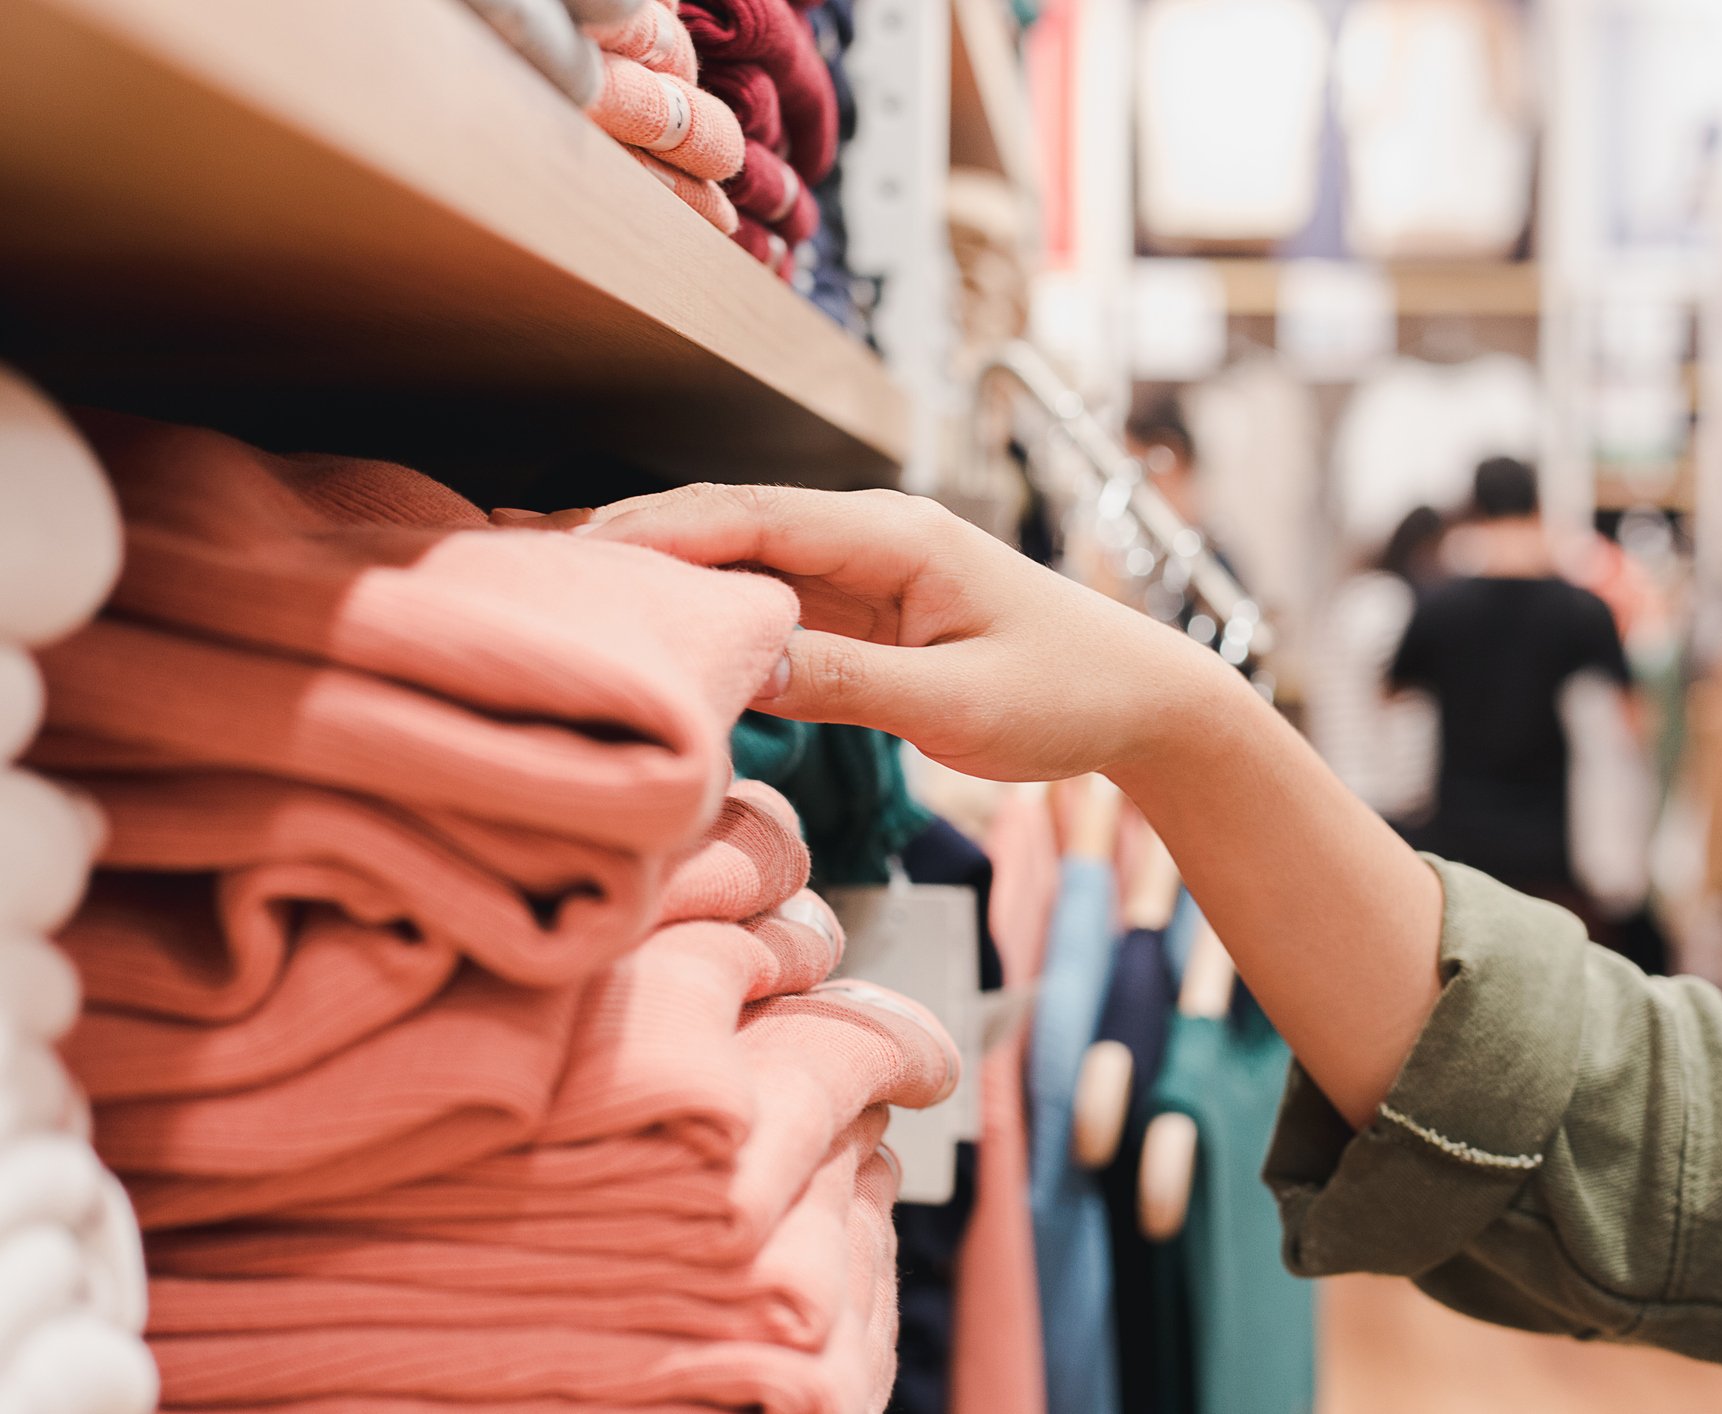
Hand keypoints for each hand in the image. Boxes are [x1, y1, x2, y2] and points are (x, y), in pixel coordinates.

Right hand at [510, 483, 1446, 1129]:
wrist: (1144, 699)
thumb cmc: (1066, 695)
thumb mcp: (956, 703)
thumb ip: (847, 683)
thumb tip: (736, 665)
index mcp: (894, 535)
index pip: (747, 517)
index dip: (652, 534)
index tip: (569, 560)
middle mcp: (869, 538)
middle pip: (726, 530)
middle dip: (630, 550)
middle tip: (529, 583)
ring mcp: (865, 573)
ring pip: (741, 569)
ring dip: (664, 589)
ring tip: (564, 613)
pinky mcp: (866, 613)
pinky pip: (772, 607)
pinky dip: (711, 624)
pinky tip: (655, 647)